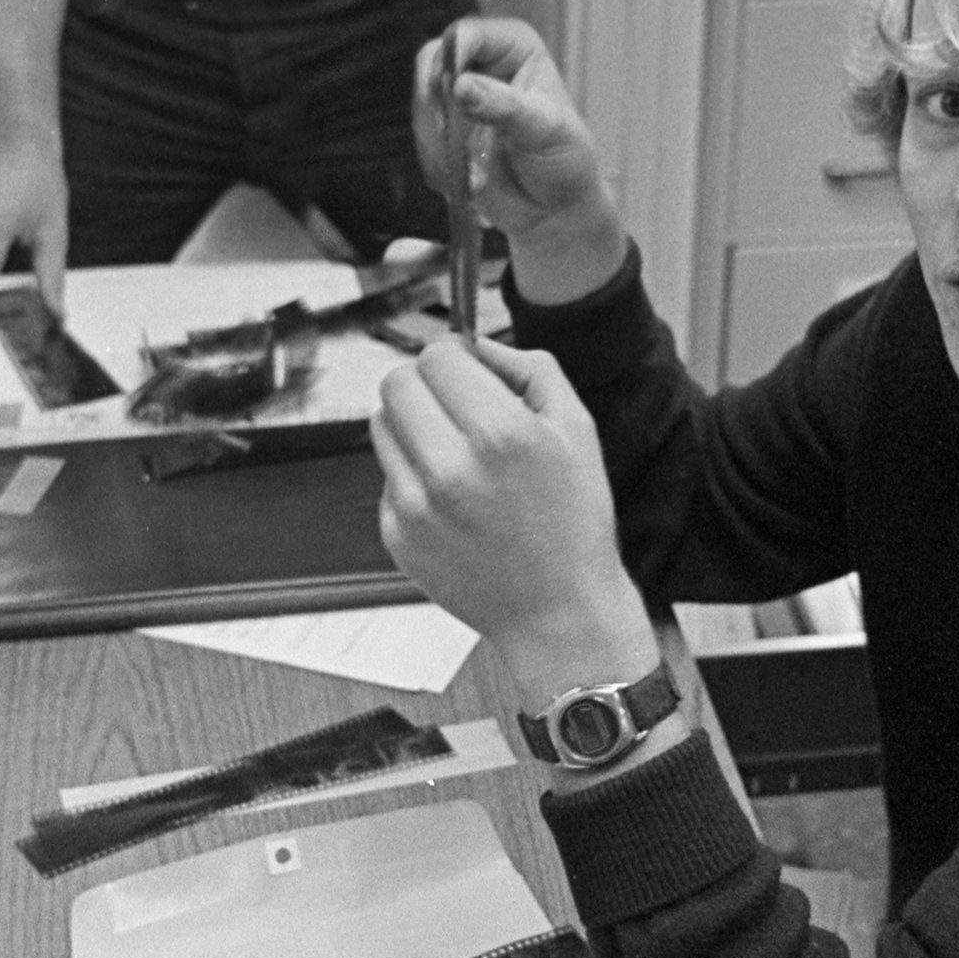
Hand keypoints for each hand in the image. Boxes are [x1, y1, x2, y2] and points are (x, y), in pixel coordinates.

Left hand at [371, 334, 655, 702]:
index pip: (436, 356)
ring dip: (413, 425)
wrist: (559, 612)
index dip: (454, 356)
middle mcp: (450, 469)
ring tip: (456, 453)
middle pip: (396, 383)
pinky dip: (412, 476)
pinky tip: (453, 500)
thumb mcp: (577, 428)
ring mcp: (417, 506)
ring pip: (381, 425)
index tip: (467, 371)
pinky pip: (387, 477)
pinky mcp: (398, 536)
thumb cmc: (574, 520)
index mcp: (499, 434)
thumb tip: (477, 345)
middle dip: (425, 383)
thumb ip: (530, 368)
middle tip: (455, 405)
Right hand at [410, 18, 624, 301]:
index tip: (452, 96)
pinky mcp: (446, 128)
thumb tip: (462, 86)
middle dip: (436, 105)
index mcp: (514, 46)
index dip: (450, 61)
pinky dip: (435, 159)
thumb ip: (504, 106)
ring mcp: (461, 95)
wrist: (553, 208)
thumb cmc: (564, 161)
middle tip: (452, 139)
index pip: (465, 34)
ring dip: (436, 140)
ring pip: (422, 102)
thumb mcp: (543, 130)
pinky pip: (422, 135)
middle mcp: (483, 62)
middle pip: (431, 62)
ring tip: (469, 169)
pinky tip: (463, 178)